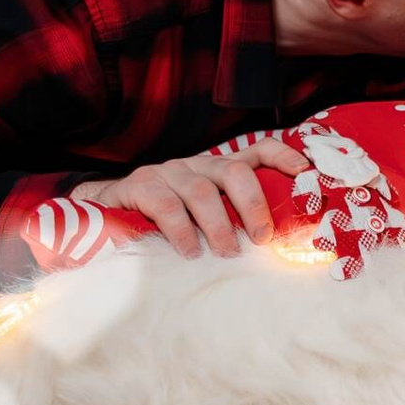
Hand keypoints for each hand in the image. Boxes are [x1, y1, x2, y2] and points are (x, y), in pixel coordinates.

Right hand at [70, 139, 310, 259]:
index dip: (283, 156)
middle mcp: (196, 165)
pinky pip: (165, 204)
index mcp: (216, 170)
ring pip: (202, 190)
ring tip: (228, 253)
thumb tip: (272, 249)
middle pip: (235, 171)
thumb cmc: (161, 224)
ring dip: (219, 224)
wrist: (99, 218)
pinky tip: (188, 251)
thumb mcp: (200, 220)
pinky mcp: (139, 185)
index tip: (306, 171)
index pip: (257, 151)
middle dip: (254, 204)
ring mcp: (167, 172)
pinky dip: (181, 229)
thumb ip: (229, 223)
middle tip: (263, 238)